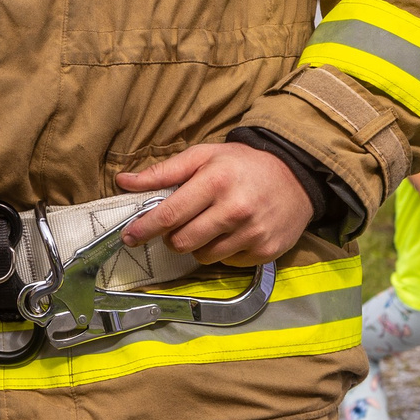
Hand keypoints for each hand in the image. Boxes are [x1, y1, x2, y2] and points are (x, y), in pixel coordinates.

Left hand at [112, 142, 314, 267]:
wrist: (296, 176)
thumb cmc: (242, 164)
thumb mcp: (203, 156)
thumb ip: (163, 172)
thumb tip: (123, 181)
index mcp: (216, 182)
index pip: (170, 214)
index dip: (145, 228)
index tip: (129, 236)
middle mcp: (235, 209)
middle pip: (183, 242)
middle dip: (172, 238)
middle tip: (179, 225)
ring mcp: (252, 233)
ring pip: (203, 256)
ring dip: (197, 246)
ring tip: (210, 226)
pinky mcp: (265, 251)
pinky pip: (227, 263)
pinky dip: (222, 252)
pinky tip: (232, 233)